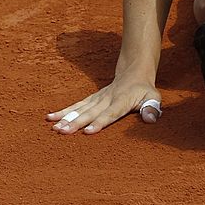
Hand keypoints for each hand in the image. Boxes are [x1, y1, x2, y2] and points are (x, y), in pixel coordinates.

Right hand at [45, 76, 162, 134]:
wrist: (133, 72)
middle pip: (90, 112)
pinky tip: (50, 117)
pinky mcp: (91, 99)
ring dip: (66, 117)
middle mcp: (107, 99)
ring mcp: (98, 98)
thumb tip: (151, 119)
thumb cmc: (144, 90)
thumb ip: (152, 108)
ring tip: (53, 127)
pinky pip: (76, 105)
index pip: (110, 113)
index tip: (87, 131)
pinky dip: (63, 111)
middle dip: (76, 122)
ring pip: (80, 108)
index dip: (99, 122)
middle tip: (62, 131)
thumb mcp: (153, 97)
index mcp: (122, 100)